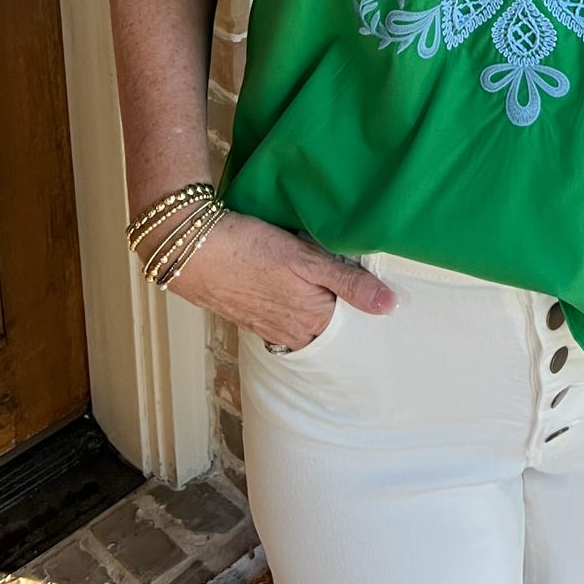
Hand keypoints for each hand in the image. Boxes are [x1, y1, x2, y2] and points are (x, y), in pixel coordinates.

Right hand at [155, 211, 396, 349]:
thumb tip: (390, 306)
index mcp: (312, 323)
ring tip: (331, 293)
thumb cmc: (252, 250)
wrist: (193, 250)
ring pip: (303, 326)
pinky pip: (280, 319)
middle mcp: (291, 334)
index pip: (351, 331)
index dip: (365, 317)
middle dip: (344, 319)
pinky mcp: (247, 315)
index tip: (384, 307)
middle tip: (362, 299)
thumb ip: (349, 283)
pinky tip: (293, 291)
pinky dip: (292, 309)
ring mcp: (266, 327)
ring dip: (316, 313)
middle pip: (327, 331)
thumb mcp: (307, 260)